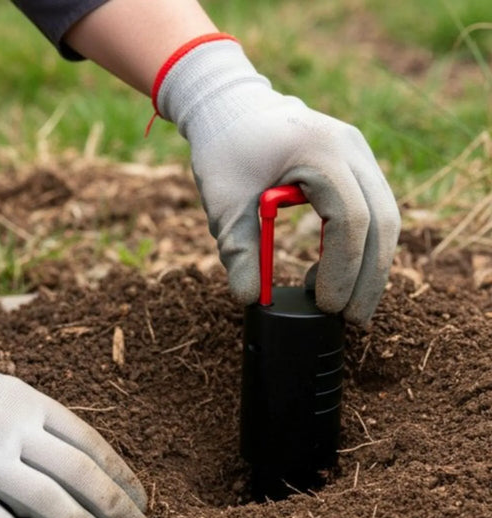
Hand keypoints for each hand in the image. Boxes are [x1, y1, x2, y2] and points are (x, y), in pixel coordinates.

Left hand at [156, 38, 399, 324]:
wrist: (230, 105)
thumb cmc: (224, 149)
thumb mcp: (224, 203)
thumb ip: (239, 251)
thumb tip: (252, 300)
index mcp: (321, 152)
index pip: (349, 220)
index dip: (342, 270)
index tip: (326, 306)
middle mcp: (352, 148)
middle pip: (383, 221)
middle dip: (370, 277)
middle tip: (352, 319)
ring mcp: (359, 154)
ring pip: (385, 216)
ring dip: (371, 265)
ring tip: (347, 306)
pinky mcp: (355, 164)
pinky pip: (372, 209)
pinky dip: (362, 246)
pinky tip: (339, 274)